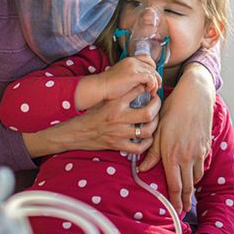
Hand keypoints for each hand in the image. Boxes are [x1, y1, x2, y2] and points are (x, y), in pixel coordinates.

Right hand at [27, 87, 161, 155]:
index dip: (147, 89)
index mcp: (115, 103)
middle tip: (157, 104)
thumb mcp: (105, 101)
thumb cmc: (92, 115)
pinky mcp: (118, 145)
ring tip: (154, 120)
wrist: (77, 133)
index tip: (150, 90)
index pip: (137, 91)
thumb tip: (138, 86)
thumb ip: (120, 95)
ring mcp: (119, 133)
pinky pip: (138, 147)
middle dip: (156, 108)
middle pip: (147, 113)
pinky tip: (147, 138)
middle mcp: (118, 117)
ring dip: (154, 125)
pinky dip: (146, 143)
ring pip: (146, 130)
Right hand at [75, 56, 160, 110]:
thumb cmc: (109, 86)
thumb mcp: (122, 77)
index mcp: (130, 60)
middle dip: (156, 78)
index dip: (153, 70)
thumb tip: (144, 83)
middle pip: (152, 66)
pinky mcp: (134, 74)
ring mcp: (133, 66)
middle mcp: (132, 61)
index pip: (148, 60)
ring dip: (155, 83)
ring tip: (152, 92)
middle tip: (155, 88)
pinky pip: (150, 78)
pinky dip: (152, 85)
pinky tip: (148, 91)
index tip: (152, 81)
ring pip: (152, 72)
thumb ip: (133, 76)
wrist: (100, 87)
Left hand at [138, 63, 213, 211]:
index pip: (175, 185)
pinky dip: (198, 173)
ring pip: (196, 177)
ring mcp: (198, 152)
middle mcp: (187, 157)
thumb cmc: (173, 110)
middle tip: (183, 210)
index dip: (175, 200)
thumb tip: (142, 169)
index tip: (175, 210)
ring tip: (188, 196)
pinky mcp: (205, 146)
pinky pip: (202, 165)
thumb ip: (151, 152)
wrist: (195, 96)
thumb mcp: (158, 130)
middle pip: (188, 186)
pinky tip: (194, 175)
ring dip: (192, 188)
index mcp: (173, 155)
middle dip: (186, 201)